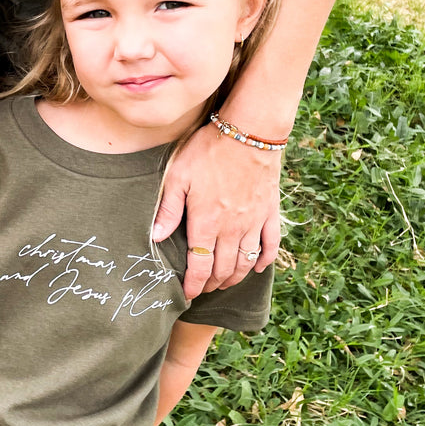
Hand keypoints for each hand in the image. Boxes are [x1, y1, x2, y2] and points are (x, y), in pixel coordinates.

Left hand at [151, 121, 281, 296]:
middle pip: (223, 268)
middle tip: (203, 288)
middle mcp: (232, 229)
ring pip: (245, 261)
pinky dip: (264, 260)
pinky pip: (270, 244)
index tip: (188, 294)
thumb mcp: (178, 176)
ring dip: (234, 277)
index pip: (200, 266)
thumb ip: (168, 210)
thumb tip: (154, 238)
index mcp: (207, 222)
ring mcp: (254, 222)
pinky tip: (257, 267)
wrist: (250, 131)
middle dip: (212, 283)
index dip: (194, 284)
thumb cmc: (208, 150)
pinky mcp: (270, 211)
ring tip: (224, 283)